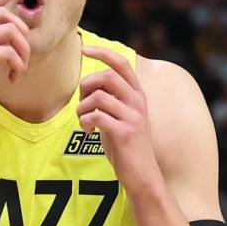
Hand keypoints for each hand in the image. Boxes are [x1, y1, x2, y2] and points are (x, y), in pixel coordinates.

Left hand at [77, 46, 160, 195]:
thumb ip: (112, 100)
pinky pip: (95, 116)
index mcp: (137, 95)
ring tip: (83, 120)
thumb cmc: (127, 146)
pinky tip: (87, 130)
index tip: (85, 49)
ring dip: (82, 107)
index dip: (102, 52)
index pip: (122, 63)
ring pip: (98, 96)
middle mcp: (137, 102)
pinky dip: (84, 121)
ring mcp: (133, 117)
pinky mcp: (124, 133)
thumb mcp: (122, 117)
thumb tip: (90, 86)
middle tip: (82, 102)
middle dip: (86, 85)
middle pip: (106, 76)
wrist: (143, 176)